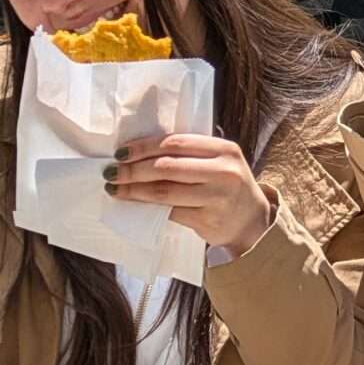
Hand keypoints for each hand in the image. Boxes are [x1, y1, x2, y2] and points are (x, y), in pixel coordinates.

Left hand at [106, 132, 274, 255]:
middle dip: (133, 169)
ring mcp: (218, 197)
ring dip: (134, 189)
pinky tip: (133, 203)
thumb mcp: (219, 163)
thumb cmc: (227, 187)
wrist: (252, 222)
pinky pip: (170, 211)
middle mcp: (224, 171)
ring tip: (115, 187)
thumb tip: (137, 152)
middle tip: (110, 171)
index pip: (176, 143)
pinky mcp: (209, 220)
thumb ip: (190, 154)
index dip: (144, 147)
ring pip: (165, 190)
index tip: (120, 152)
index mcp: (224, 150)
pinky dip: (147, 206)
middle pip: (167, 166)